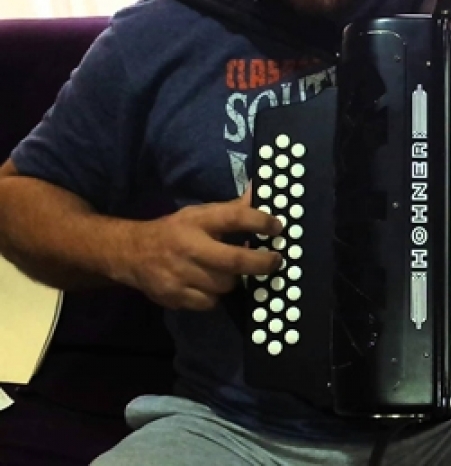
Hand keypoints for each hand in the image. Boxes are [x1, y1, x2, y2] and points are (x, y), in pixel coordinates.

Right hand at [123, 190, 282, 310]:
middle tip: (276, 261)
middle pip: (235, 261)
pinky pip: (210, 302)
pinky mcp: (174, 296)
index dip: (260, 222)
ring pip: (225, 285)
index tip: (277, 227)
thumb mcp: (200, 215)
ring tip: (230, 272)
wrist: (130, 253)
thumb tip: (260, 191)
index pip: (233, 217)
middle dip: (262, 263)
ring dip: (235, 280)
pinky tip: (209, 286)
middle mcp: (188, 246)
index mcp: (196, 221)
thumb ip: (231, 209)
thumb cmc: (175, 231)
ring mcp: (180, 274)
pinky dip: (215, 296)